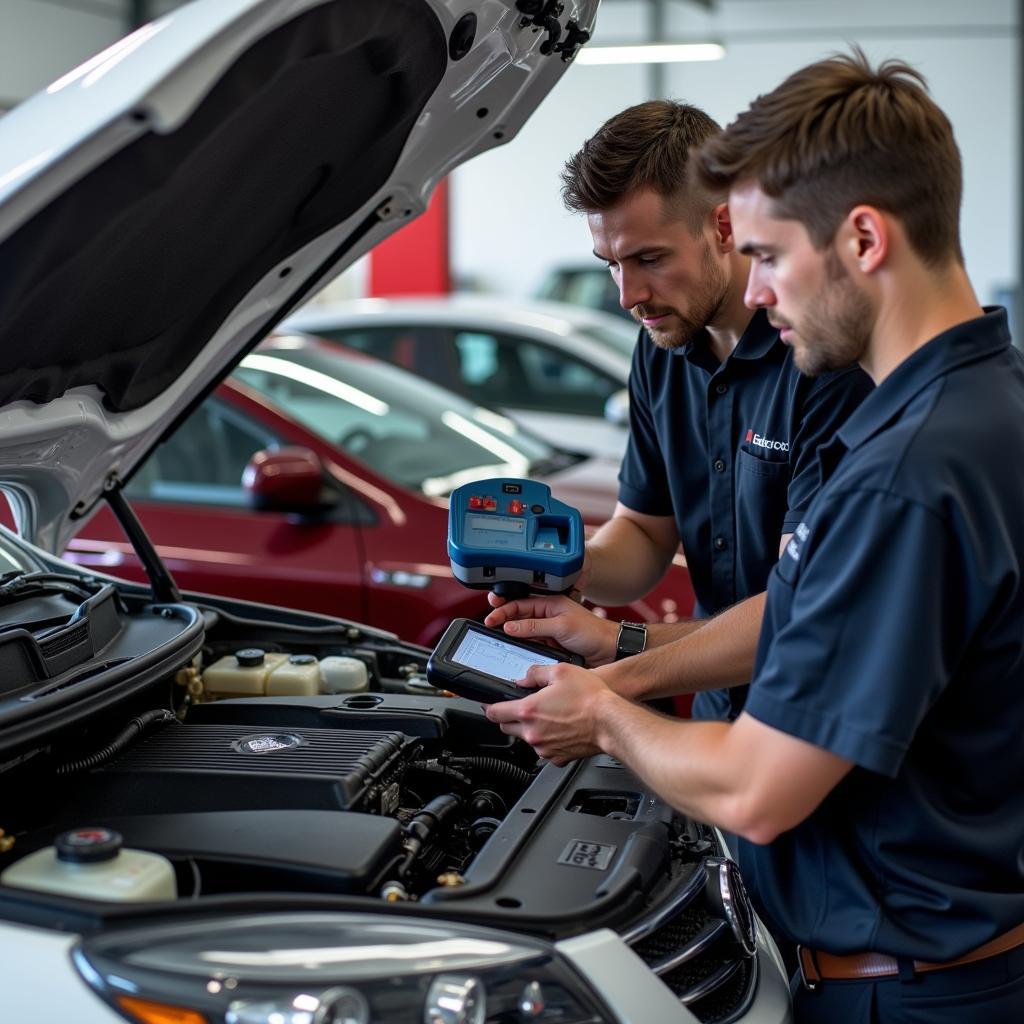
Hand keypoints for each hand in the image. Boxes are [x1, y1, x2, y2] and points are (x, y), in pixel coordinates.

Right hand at [484, 593, 618, 664]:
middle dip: (501, 618)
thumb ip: (534, 626)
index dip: (503, 609)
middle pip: (517, 615)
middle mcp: (547, 615)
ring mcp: (548, 630)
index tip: (490, 618)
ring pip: (522, 630)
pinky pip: (530, 644)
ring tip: (495, 637)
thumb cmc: (592, 633)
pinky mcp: (550, 645)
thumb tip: (510, 626)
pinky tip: (512, 650)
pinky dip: (520, 646)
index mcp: (550, 603)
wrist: (610, 651)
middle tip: (488, 624)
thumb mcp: (561, 626)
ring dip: (510, 633)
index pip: (520, 603)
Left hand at [485, 661, 612, 764]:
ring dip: (529, 728)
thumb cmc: (590, 698)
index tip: (489, 705)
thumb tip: (524, 678)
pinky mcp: (556, 757)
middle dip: (509, 717)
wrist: (611, 723)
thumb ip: (536, 673)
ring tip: (548, 716)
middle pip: (506, 727)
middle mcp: (532, 732)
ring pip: (525, 738)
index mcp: (528, 710)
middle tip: (521, 707)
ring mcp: (544, 748)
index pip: (494, 712)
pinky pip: (543, 749)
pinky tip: (559, 728)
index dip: (489, 707)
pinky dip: (546, 740)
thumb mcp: (560, 671)